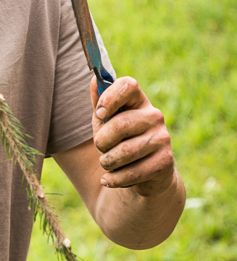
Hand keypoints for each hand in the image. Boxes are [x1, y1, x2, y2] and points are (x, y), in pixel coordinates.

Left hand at [91, 76, 175, 197]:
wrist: (143, 175)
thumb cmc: (119, 142)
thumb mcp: (105, 123)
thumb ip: (99, 103)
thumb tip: (94, 80)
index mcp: (138, 100)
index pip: (128, 85)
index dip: (110, 97)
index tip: (100, 114)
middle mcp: (154, 116)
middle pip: (119, 125)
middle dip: (101, 142)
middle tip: (100, 149)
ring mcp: (162, 138)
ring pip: (124, 152)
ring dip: (107, 162)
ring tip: (107, 164)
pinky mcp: (165, 161)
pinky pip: (132, 172)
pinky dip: (114, 179)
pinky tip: (109, 180)